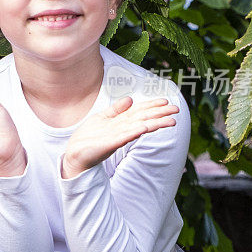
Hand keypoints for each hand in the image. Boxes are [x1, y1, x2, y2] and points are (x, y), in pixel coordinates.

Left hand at [62, 96, 178, 178]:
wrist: (75, 153)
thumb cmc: (89, 137)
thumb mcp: (102, 118)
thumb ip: (116, 109)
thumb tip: (131, 98)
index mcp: (120, 122)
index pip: (139, 111)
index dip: (152, 105)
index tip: (166, 101)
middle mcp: (122, 129)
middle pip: (143, 119)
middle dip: (160, 114)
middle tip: (176, 110)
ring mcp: (117, 136)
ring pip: (138, 128)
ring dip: (154, 124)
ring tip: (170, 121)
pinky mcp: (109, 144)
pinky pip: (123, 137)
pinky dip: (133, 132)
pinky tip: (143, 128)